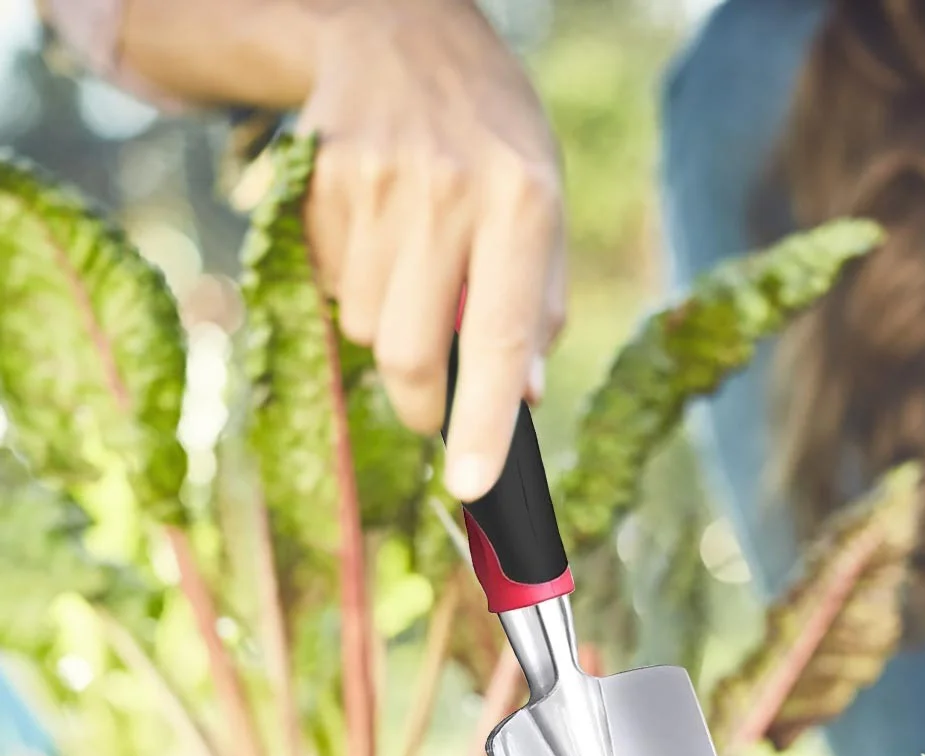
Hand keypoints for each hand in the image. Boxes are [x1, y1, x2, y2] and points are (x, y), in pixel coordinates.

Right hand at [297, 0, 564, 501]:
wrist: (399, 29)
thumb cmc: (492, 138)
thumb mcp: (545, 206)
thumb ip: (540, 306)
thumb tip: (523, 398)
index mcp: (522, 203)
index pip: (500, 339)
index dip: (484, 422)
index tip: (473, 484)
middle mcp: (448, 192)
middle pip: (411, 352)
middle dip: (421, 402)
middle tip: (432, 407)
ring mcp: (375, 182)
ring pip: (366, 326)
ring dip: (389, 330)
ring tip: (413, 272)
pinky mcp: (322, 180)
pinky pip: (333, 284)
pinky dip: (356, 285)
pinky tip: (379, 235)